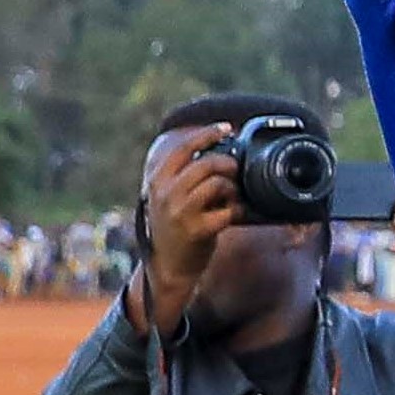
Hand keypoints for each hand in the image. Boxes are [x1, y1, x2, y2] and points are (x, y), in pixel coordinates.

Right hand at [132, 128, 241, 334]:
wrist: (168, 267)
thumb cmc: (175, 227)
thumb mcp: (167, 197)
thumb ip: (182, 177)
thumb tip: (215, 150)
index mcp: (157, 181)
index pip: (182, 149)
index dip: (206, 134)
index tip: (226, 128)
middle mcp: (165, 194)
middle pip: (206, 164)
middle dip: (228, 164)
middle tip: (235, 172)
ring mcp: (180, 212)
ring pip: (218, 184)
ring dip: (233, 188)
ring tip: (232, 197)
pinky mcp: (197, 230)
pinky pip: (228, 210)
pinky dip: (237, 210)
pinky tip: (234, 214)